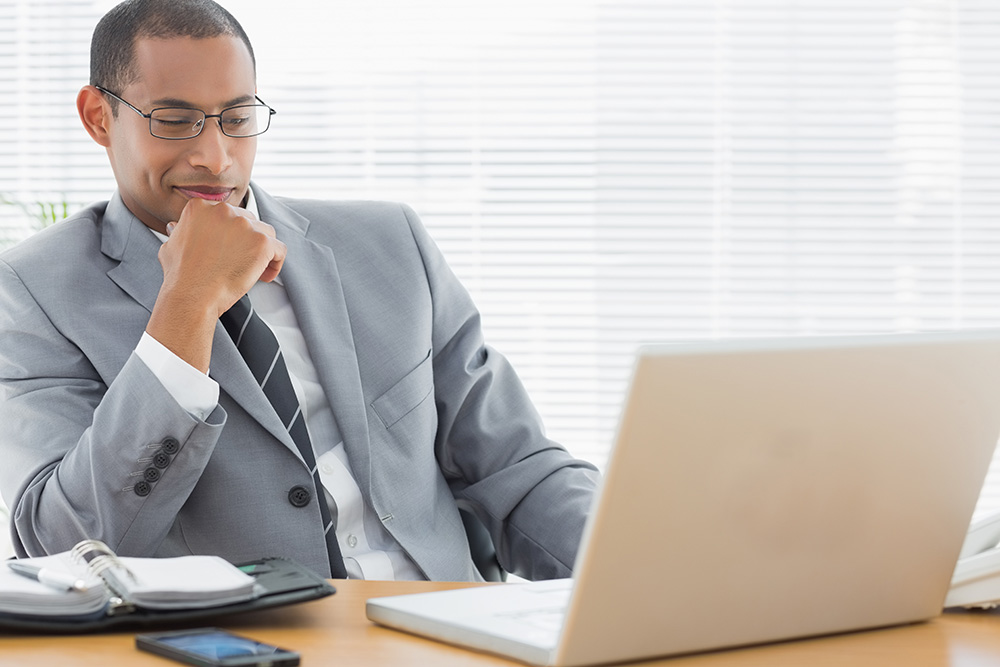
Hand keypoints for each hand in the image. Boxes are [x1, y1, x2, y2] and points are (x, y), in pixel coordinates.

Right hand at [159, 198, 286, 316]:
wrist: (191, 295)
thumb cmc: (181, 276)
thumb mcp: (170, 244)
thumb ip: (181, 230)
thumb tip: (178, 227)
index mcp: (200, 207)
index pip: (227, 214)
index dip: (230, 234)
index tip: (229, 250)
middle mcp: (223, 210)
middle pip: (248, 221)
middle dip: (247, 241)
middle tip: (241, 261)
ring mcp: (244, 225)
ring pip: (266, 232)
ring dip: (262, 250)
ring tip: (255, 269)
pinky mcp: (261, 242)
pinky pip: (280, 249)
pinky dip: (276, 263)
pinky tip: (264, 276)